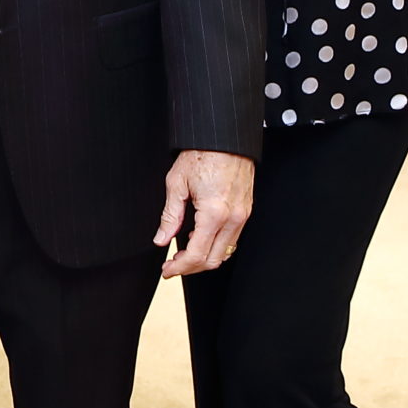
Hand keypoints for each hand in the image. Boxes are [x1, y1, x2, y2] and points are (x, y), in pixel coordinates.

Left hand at [155, 150, 253, 278]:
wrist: (223, 137)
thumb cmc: (201, 153)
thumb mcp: (176, 184)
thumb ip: (170, 216)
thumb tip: (161, 239)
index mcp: (214, 213)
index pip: (197, 255)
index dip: (179, 268)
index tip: (167, 270)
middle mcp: (233, 218)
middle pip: (213, 260)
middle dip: (190, 268)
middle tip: (172, 265)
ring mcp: (242, 215)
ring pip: (225, 252)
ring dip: (204, 258)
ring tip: (183, 253)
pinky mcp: (246, 210)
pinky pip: (232, 238)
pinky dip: (215, 245)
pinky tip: (200, 238)